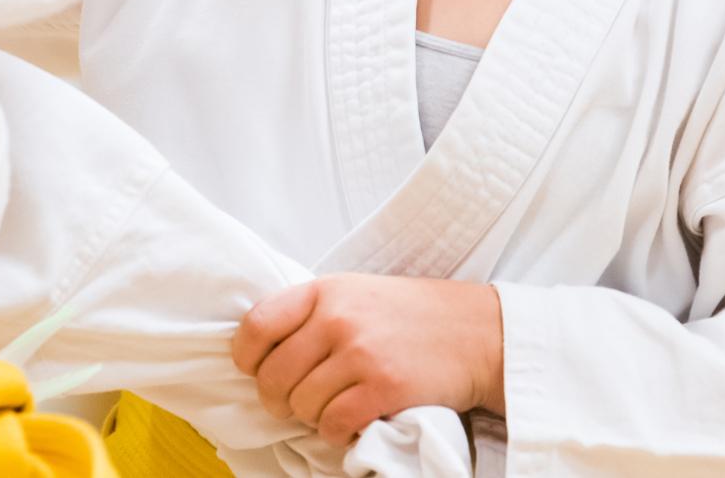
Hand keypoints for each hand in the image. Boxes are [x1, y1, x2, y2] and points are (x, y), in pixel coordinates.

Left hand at [231, 275, 505, 449]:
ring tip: (334, 405)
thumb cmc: (411, 316)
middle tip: (296, 401)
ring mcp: (361, 354)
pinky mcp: (383, 388)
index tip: (257, 370)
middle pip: (272, 376)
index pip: (255, 327)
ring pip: (301, 405)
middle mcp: (338, 319)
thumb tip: (259, 350)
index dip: (248, 358)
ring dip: (312, 416)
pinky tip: (352, 421)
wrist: (476, 332)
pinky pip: (332, 424)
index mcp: (324, 291)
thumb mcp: (356, 293)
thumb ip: (311, 312)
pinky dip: (336, 432)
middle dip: (278, 399)